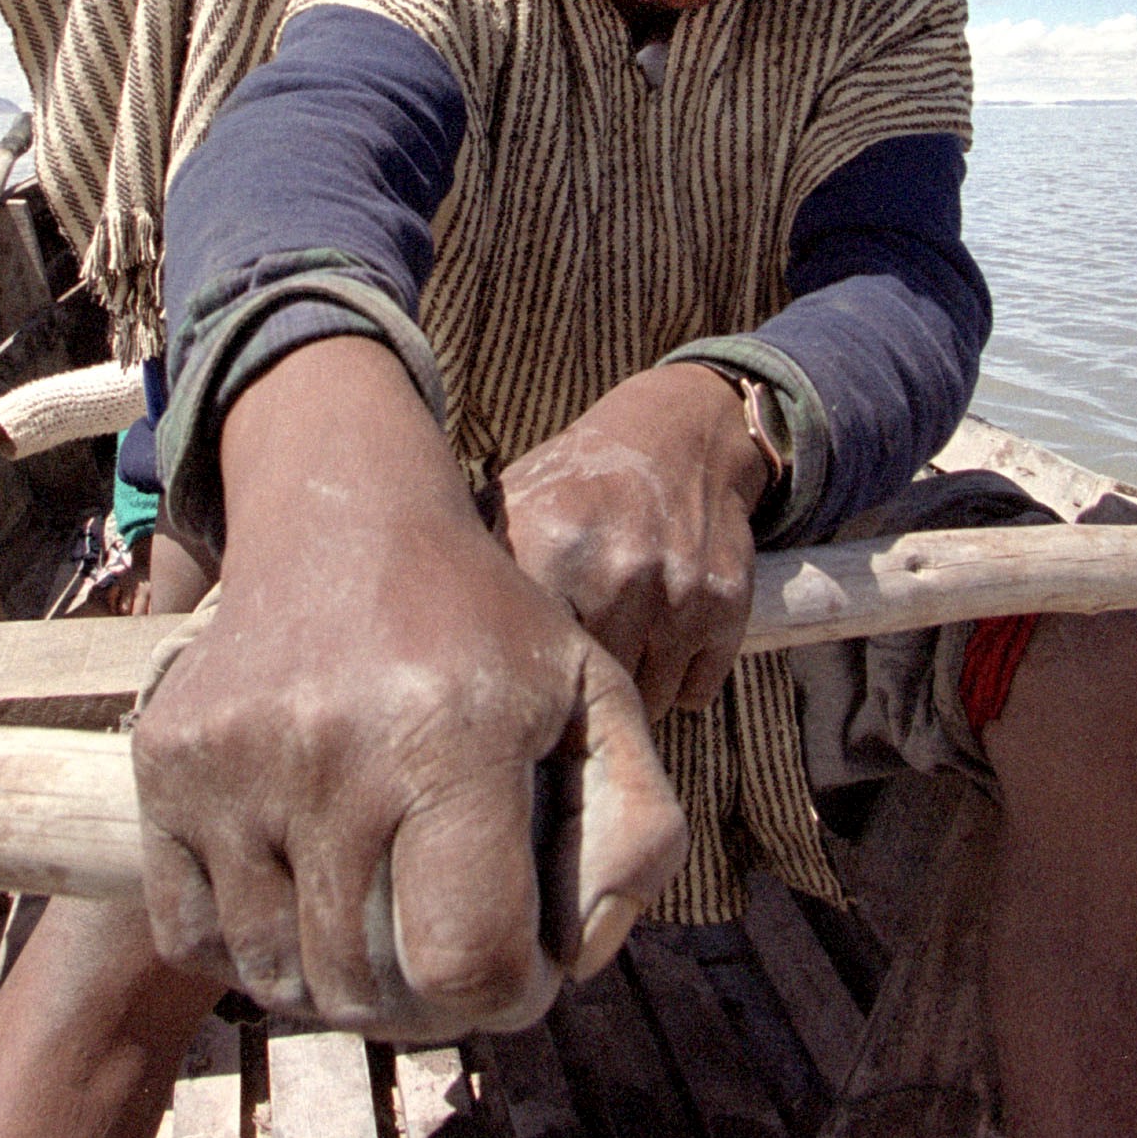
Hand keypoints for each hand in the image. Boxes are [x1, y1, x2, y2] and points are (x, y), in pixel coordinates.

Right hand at [129, 337, 683, 1037]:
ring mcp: (232, 761)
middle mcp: (329, 750)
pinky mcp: (165, 765)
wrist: (342, 526)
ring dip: (338, 986)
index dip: (507, 997)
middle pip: (368, 986)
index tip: (520, 965)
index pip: (468, 962)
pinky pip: (196, 935)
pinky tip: (308, 899)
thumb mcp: (594, 699)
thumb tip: (579, 957)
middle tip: (449, 952)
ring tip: (383, 928)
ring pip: (279, 974)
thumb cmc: (485, 633)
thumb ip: (633, 831)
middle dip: (428, 1000)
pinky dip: (254, 950)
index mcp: (450, 735)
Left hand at [500, 363, 769, 719]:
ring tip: (613, 653)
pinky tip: (658, 644)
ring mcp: (679, 591)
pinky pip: (695, 691)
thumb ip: (473, 564)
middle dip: (576, 695)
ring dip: (630, 694)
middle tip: (566, 681)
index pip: (526, 660)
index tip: (515, 690)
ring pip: (647, 702)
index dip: (520, 685)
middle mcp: (618, 570)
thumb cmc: (577, 483)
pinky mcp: (728, 604)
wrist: (680, 435)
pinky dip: (678, 683)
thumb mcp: (513, 503)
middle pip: (588, 689)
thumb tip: (408, 638)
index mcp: (550, 545)